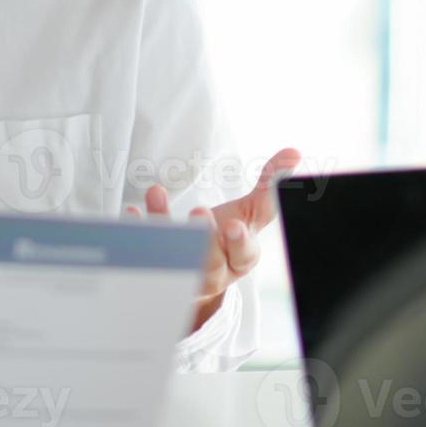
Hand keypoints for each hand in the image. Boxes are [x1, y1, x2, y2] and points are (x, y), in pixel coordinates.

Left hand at [126, 147, 301, 332]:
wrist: (192, 274)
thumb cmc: (226, 241)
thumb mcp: (251, 216)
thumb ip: (270, 187)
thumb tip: (294, 152)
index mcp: (239, 260)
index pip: (244, 255)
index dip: (239, 242)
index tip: (234, 225)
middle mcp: (211, 272)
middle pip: (208, 262)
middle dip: (204, 238)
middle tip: (200, 213)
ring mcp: (179, 271)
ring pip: (171, 255)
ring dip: (165, 226)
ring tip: (157, 193)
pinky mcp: (152, 266)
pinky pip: (140, 253)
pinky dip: (136, 229)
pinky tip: (131, 210)